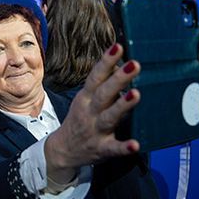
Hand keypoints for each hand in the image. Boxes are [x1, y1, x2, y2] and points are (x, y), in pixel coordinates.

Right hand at [45, 43, 140, 177]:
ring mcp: (96, 130)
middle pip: (104, 94)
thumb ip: (102, 85)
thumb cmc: (80, 121)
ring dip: (122, 106)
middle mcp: (90, 112)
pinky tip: (135, 145)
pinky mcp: (102, 149)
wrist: (62, 151)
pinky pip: (114, 148)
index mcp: (86, 98)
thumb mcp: (85, 100)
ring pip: (110, 117)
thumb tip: (122, 66)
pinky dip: (124, 147)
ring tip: (136, 94)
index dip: (106, 61)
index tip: (118, 46)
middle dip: (118, 79)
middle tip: (134, 64)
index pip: (96, 77)